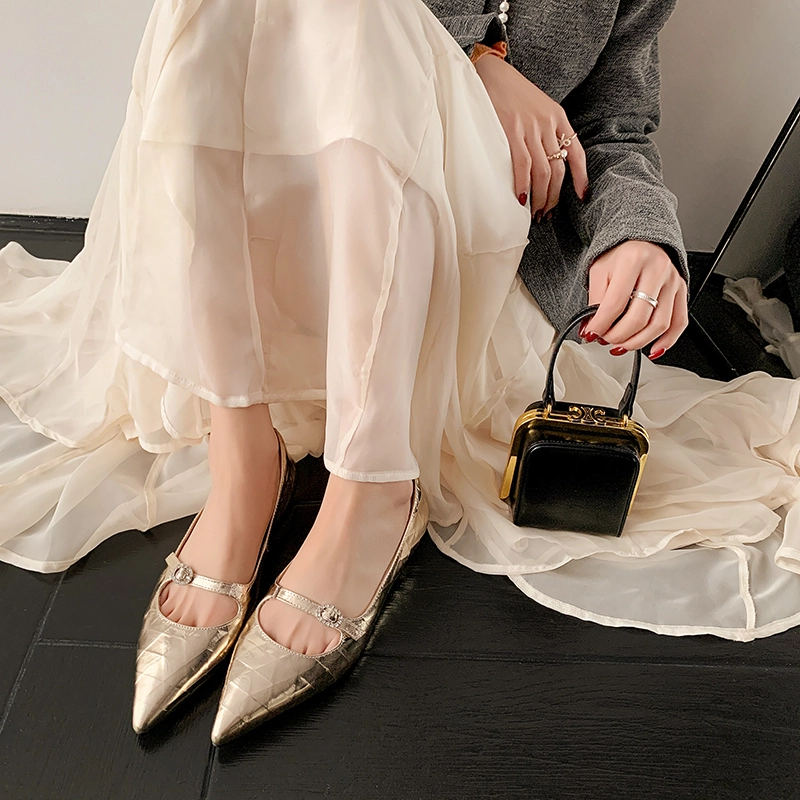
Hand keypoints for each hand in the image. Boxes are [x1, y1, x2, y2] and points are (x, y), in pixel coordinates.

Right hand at [474, 53, 588, 218]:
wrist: (490, 71)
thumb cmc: (510, 93)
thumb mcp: (537, 108)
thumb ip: (544, 130)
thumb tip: (545, 162)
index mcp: (558, 118)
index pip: (577, 153)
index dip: (581, 178)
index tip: (582, 197)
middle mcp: (547, 124)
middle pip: (558, 170)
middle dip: (554, 197)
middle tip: (546, 213)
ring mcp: (530, 128)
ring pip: (543, 172)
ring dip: (539, 197)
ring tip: (534, 213)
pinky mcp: (511, 131)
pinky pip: (522, 165)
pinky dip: (523, 185)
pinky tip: (521, 199)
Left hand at [581, 240, 688, 358]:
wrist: (640, 240)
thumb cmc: (619, 255)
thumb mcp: (599, 271)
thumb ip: (595, 300)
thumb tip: (593, 329)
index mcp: (633, 260)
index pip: (615, 303)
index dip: (601, 325)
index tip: (591, 334)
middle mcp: (658, 269)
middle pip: (639, 317)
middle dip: (618, 336)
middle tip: (605, 340)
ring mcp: (673, 281)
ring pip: (660, 324)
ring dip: (638, 342)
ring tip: (621, 345)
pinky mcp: (682, 291)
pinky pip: (679, 322)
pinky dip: (667, 341)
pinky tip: (653, 350)